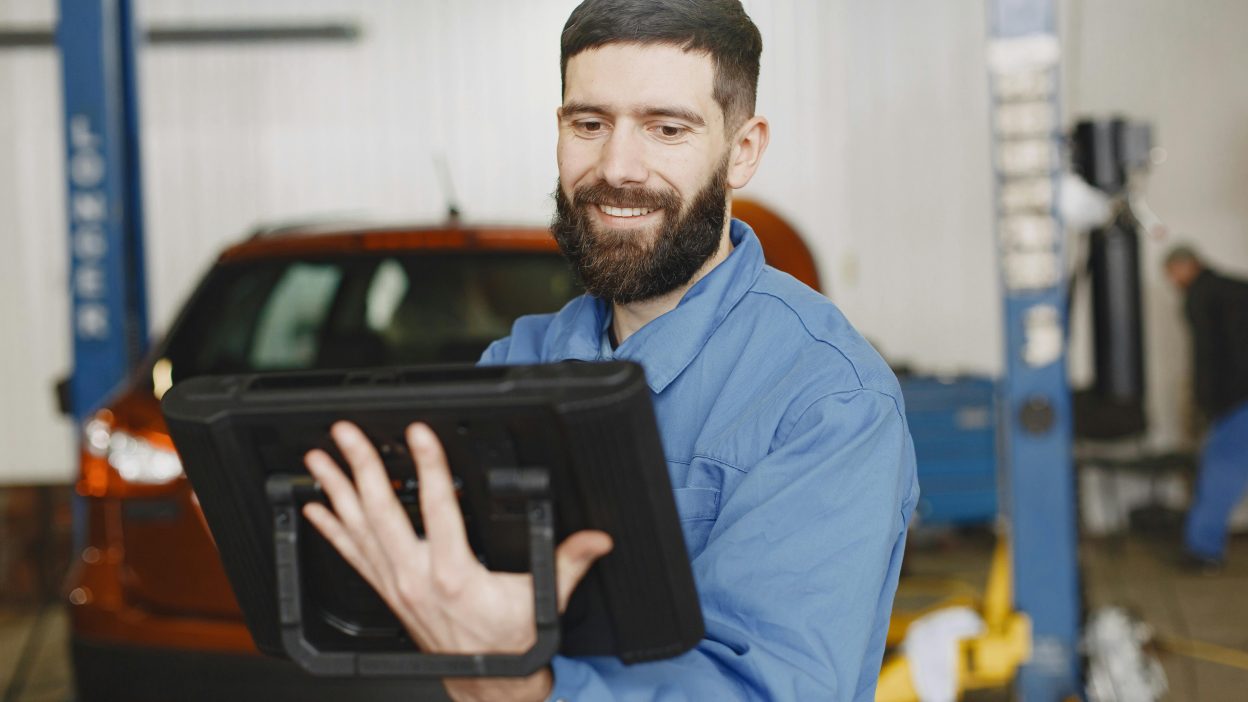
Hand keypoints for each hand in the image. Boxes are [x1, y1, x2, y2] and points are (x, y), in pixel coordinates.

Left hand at [302, 421, 612, 701]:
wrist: (485, 680)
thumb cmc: (508, 640)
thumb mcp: (544, 599)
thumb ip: (568, 562)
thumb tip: (597, 539)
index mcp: (455, 574)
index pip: (439, 508)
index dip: (428, 467)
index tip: (417, 435)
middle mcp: (417, 578)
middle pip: (381, 512)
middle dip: (361, 468)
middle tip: (346, 434)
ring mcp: (396, 585)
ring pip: (358, 530)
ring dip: (335, 492)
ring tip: (316, 461)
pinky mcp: (388, 591)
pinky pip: (352, 556)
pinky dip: (331, 530)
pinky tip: (316, 509)